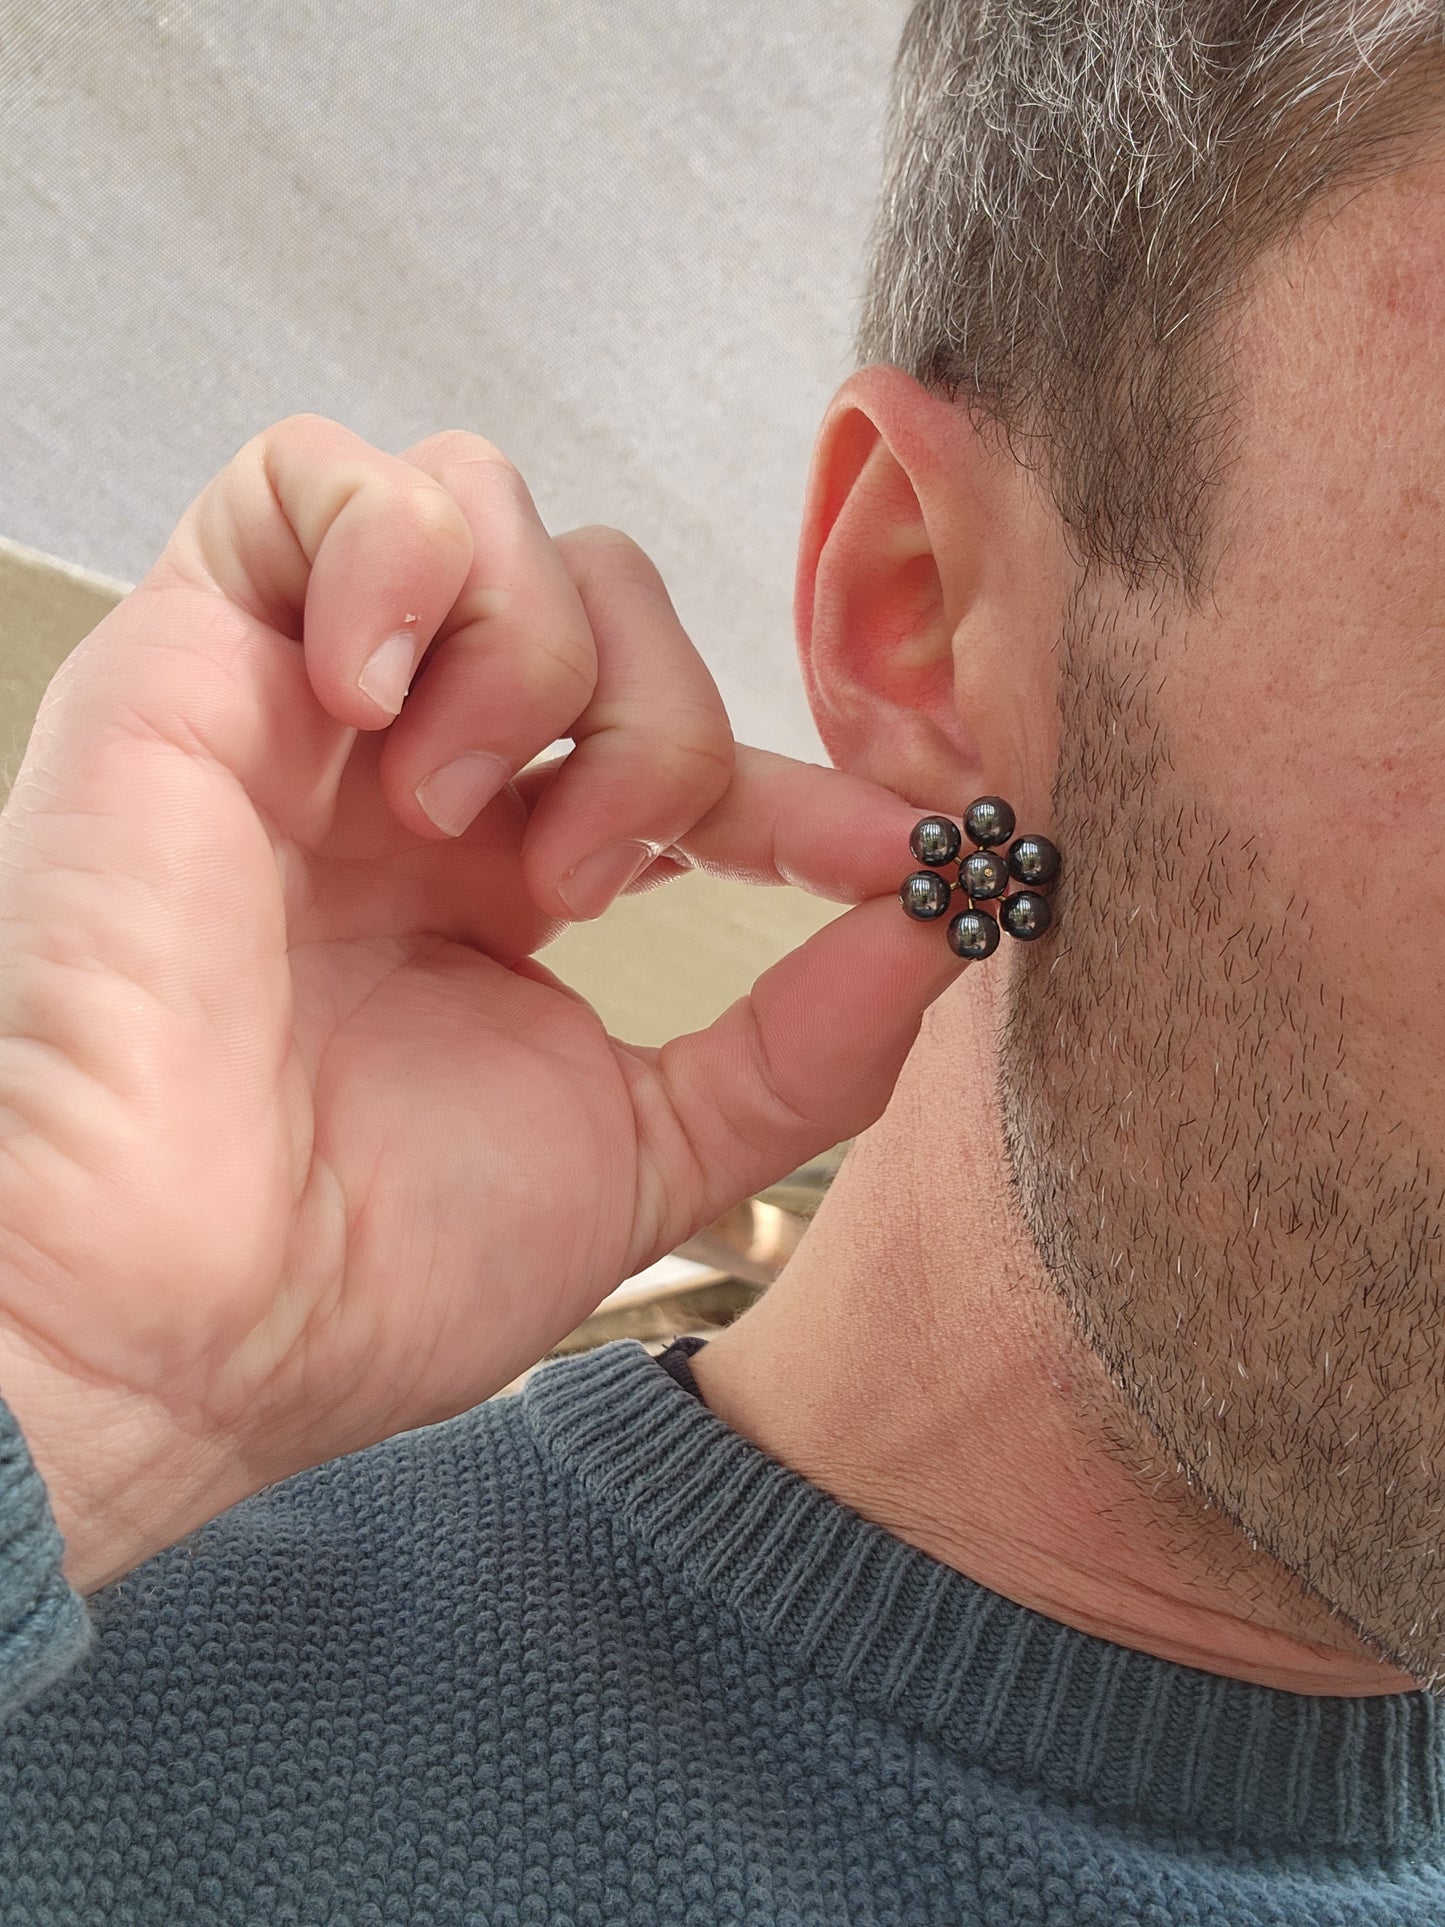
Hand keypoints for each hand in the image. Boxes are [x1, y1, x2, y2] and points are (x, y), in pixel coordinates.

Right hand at [0, 416, 965, 1591]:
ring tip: (458, 813)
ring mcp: (304, 711)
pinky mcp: (192, 654)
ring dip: (533, 657)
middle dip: (659, 725)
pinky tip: (383, 713)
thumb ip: (804, 1042)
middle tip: (587, 878)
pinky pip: (312, 474)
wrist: (183, 1319)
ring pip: (488, 514)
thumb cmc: (368, 1269)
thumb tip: (944, 921)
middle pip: (607, 599)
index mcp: (502, 880)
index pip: (689, 752)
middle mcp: (409, 779)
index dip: (802, 781)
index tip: (895, 844)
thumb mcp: (642, 1152)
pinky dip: (396, 556)